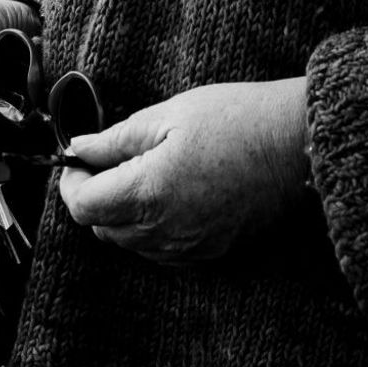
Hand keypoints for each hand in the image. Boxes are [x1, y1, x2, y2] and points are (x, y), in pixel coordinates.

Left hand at [58, 78, 310, 264]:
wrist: (296, 144)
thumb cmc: (237, 119)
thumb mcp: (169, 114)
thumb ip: (116, 138)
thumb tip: (78, 148)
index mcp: (148, 193)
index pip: (83, 206)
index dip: (71, 181)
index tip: (77, 158)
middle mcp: (164, 231)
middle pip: (102, 228)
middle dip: (94, 195)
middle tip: (106, 160)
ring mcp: (189, 247)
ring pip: (130, 243)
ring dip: (121, 213)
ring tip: (141, 173)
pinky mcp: (211, 251)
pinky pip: (161, 251)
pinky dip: (150, 228)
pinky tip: (166, 194)